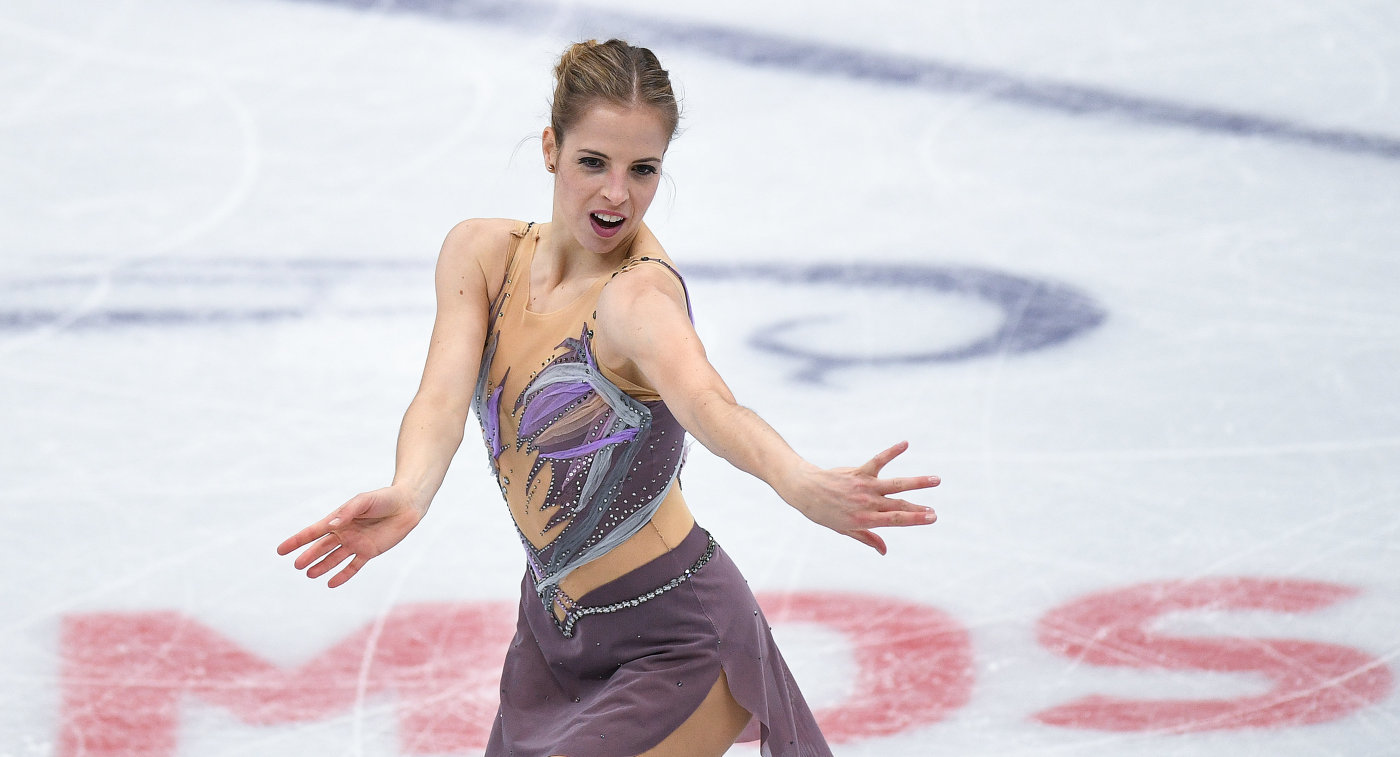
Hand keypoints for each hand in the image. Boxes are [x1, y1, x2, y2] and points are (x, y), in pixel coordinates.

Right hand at [276, 486, 426, 587]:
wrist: (407, 505)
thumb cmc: (384, 498)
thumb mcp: (364, 501)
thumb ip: (347, 513)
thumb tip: (331, 527)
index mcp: (339, 519)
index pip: (313, 532)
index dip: (297, 541)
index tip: (281, 550)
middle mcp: (344, 532)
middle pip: (321, 547)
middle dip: (308, 556)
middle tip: (296, 565)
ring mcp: (356, 543)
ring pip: (334, 558)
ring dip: (322, 566)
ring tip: (309, 574)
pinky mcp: (369, 552)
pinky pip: (353, 566)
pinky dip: (342, 575)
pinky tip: (331, 583)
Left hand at [781, 441, 938, 554]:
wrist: (804, 491)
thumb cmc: (824, 513)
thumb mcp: (844, 530)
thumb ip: (867, 538)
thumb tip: (884, 551)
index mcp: (864, 519)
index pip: (895, 520)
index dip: (915, 519)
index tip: (932, 518)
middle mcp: (867, 503)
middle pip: (898, 505)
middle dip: (918, 508)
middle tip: (935, 512)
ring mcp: (864, 486)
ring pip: (895, 484)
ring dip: (917, 482)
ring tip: (936, 480)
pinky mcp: (859, 472)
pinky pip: (878, 461)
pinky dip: (892, 452)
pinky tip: (905, 444)